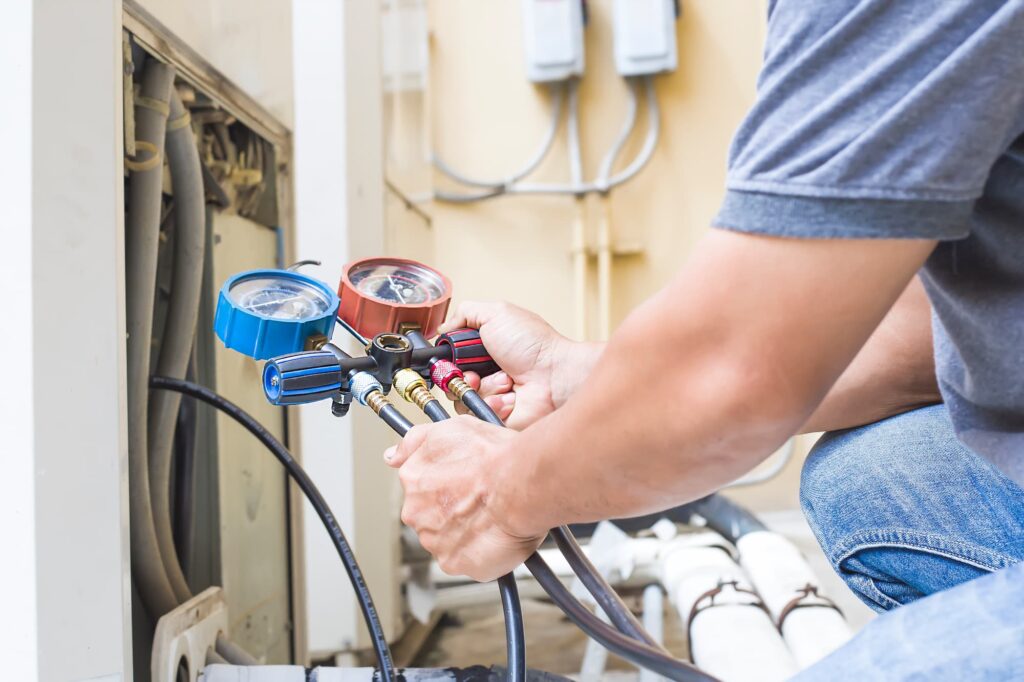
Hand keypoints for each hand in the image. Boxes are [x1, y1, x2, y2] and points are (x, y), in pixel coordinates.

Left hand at [385, 416, 545, 580]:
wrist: (520, 485)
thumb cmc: (494, 456)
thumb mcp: (451, 428)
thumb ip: (415, 441)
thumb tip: (392, 456)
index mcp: (413, 478)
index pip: (420, 487)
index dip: (445, 484)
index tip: (462, 482)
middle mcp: (416, 511)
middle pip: (429, 515)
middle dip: (451, 510)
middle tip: (478, 500)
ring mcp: (432, 539)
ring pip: (445, 539)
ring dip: (463, 532)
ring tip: (490, 517)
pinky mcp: (453, 562)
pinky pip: (462, 560)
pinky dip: (476, 552)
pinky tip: (492, 535)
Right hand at [438, 301, 601, 429]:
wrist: (557, 375)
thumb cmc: (535, 345)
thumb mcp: (497, 313)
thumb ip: (466, 313)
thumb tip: (443, 327)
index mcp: (485, 348)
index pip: (451, 357)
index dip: (449, 359)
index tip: (453, 358)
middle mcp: (487, 371)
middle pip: (452, 379)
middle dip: (462, 375)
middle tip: (476, 373)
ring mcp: (493, 394)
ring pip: (464, 398)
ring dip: (483, 388)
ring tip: (505, 381)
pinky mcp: (498, 415)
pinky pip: (480, 414)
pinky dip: (494, 403)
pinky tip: (511, 396)